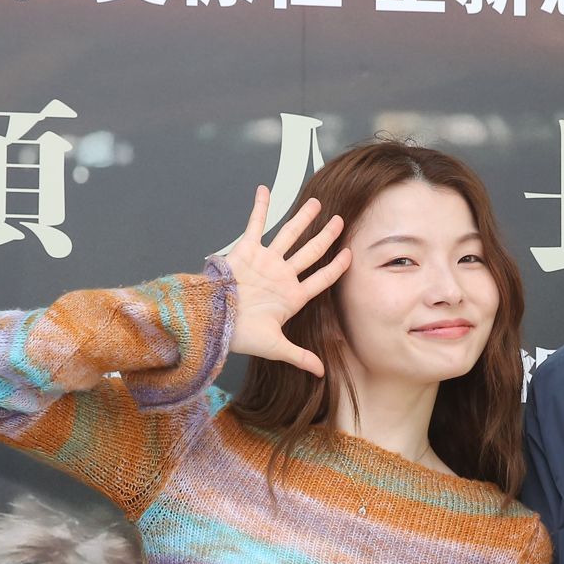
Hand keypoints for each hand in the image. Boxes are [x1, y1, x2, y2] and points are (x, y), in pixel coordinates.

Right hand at [224, 186, 350, 376]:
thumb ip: (300, 356)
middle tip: (341, 221)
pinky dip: (260, 207)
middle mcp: (282, 275)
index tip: (350, 255)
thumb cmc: (241, 335)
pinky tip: (264, 190)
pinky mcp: (246, 251)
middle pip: (311, 251)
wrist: (213, 321)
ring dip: (303, 219)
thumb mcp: (276, 347)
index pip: (321, 278)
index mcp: (292, 296)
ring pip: (289, 235)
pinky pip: (255, 225)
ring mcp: (265, 261)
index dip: (337, 267)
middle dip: (326, 237)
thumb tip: (322, 373)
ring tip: (317, 203)